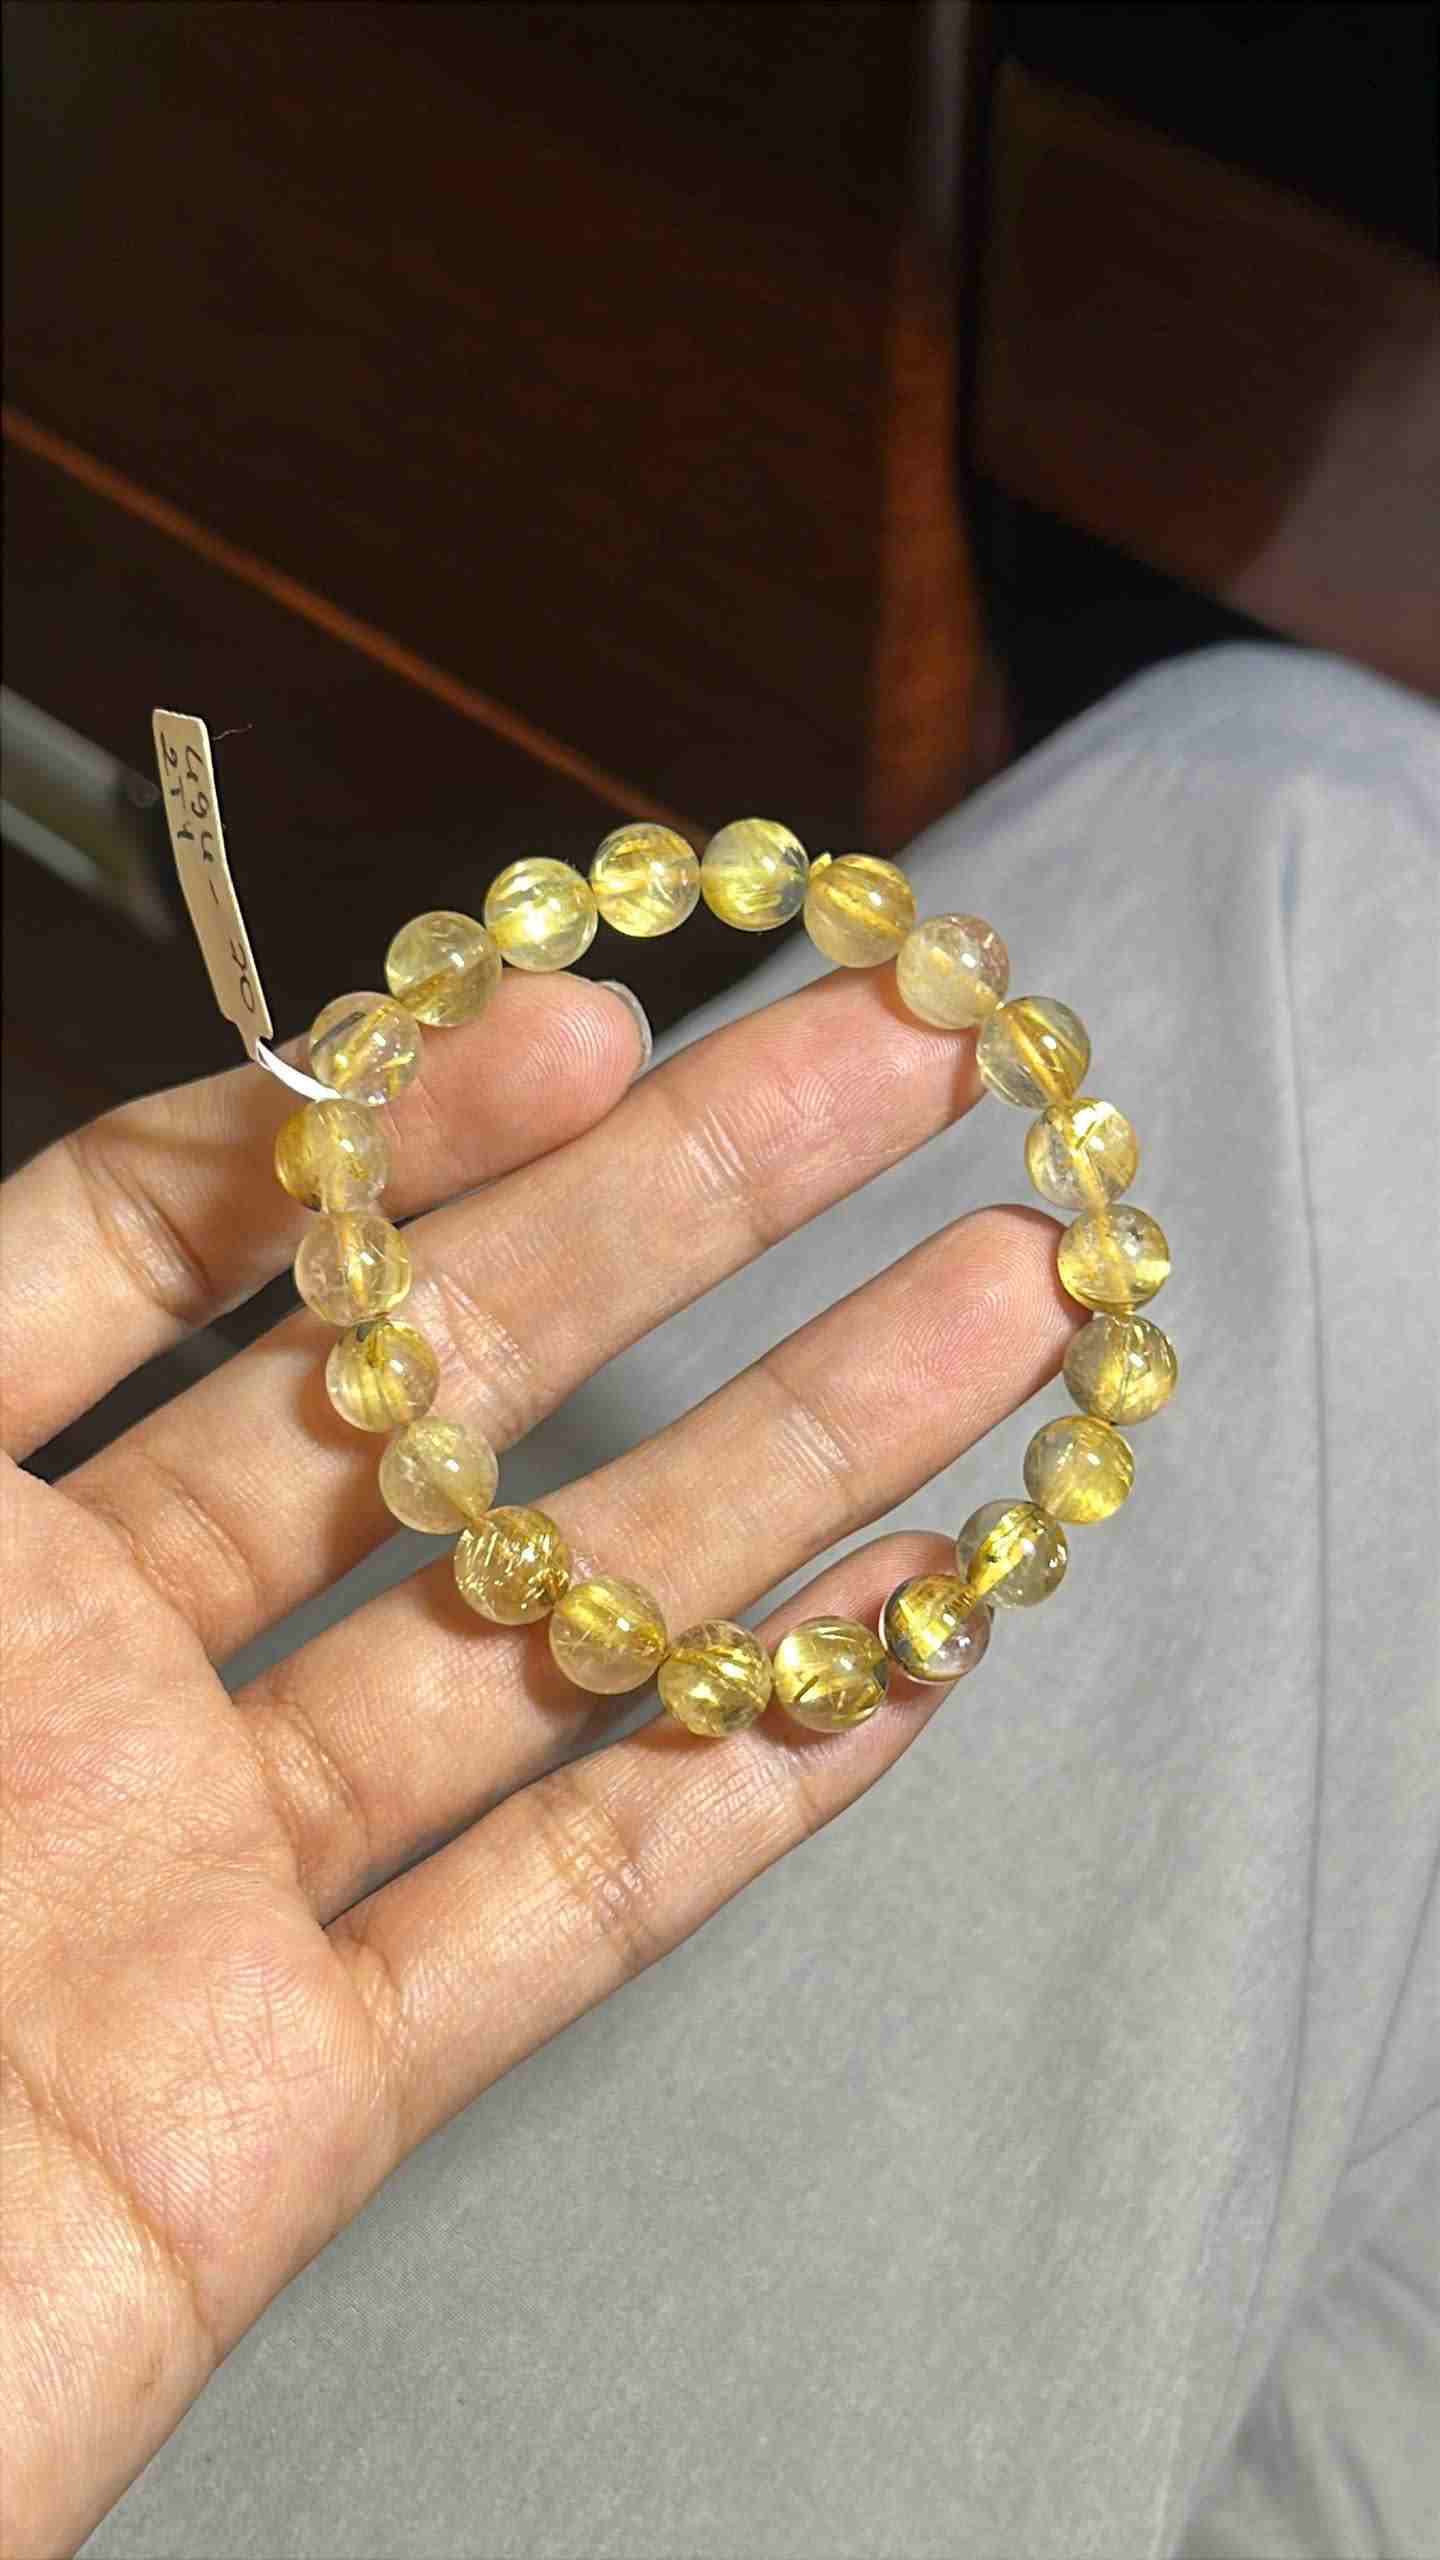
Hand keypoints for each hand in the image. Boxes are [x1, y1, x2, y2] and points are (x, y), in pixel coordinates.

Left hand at [1, 962, 1073, 2555]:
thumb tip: (170, 1124)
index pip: (173, 1248)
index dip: (385, 1117)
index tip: (583, 1013)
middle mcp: (75, 1674)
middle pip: (424, 1402)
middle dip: (670, 1223)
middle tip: (882, 1069)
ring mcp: (196, 1884)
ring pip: (536, 1637)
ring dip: (783, 1472)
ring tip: (990, 1304)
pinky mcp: (283, 2113)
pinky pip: (545, 1920)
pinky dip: (733, 1788)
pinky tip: (904, 1646)